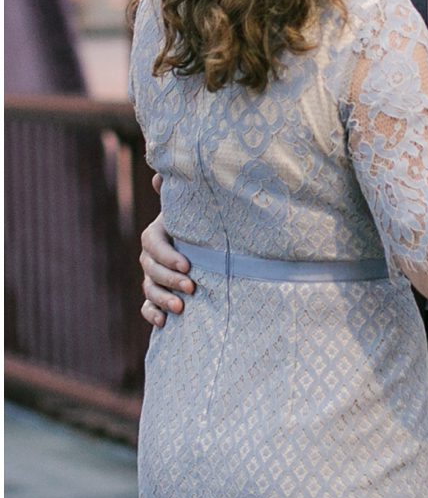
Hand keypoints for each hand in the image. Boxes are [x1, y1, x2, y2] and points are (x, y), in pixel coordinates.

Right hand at [139, 175, 192, 328]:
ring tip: (181, 308)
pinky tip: (163, 323)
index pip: (152, 244)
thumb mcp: (196, 207)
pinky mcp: (158, 294)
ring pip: (148, 289)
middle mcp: (151, 256)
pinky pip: (147, 306)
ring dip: (162, 299)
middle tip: (192, 286)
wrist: (210, 243)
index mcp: (158, 232)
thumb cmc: (204, 221)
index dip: (167, 255)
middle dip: (169, 279)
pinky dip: (153, 314)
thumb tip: (160, 174)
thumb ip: (181, 195)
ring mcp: (152, 276)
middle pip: (150, 269)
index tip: (188, 265)